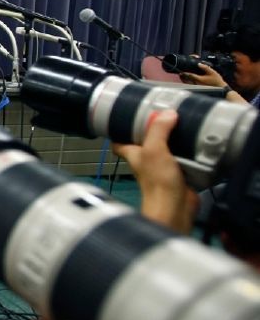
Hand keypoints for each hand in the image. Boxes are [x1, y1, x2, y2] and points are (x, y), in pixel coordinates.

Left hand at [113, 110, 198, 233]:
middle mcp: (147, 160)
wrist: (175, 207)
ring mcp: (163, 167)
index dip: (121, 131)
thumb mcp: (154, 149)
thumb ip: (159, 130)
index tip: (127, 118)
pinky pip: (185, 158)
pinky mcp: (180, 173)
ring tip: (185, 121)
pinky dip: (191, 150)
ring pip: (168, 149)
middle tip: (166, 114)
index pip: (120, 142)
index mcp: (134, 154)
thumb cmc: (157, 181)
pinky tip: (199, 140)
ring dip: (176, 139)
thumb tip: (168, 113)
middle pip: (147, 142)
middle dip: (155, 130)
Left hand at [179, 62, 224, 86]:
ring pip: (188, 83)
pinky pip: (191, 85)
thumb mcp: (212, 72)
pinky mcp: (198, 88)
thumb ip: (205, 68)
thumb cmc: (217, 81)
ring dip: (184, 80)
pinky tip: (188, 80)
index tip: (181, 71)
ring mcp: (197, 86)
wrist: (220, 89)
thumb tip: (199, 64)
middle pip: (186, 80)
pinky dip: (188, 82)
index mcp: (199, 79)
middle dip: (182, 77)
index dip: (184, 73)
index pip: (189, 75)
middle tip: (180, 74)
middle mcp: (196, 84)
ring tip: (182, 76)